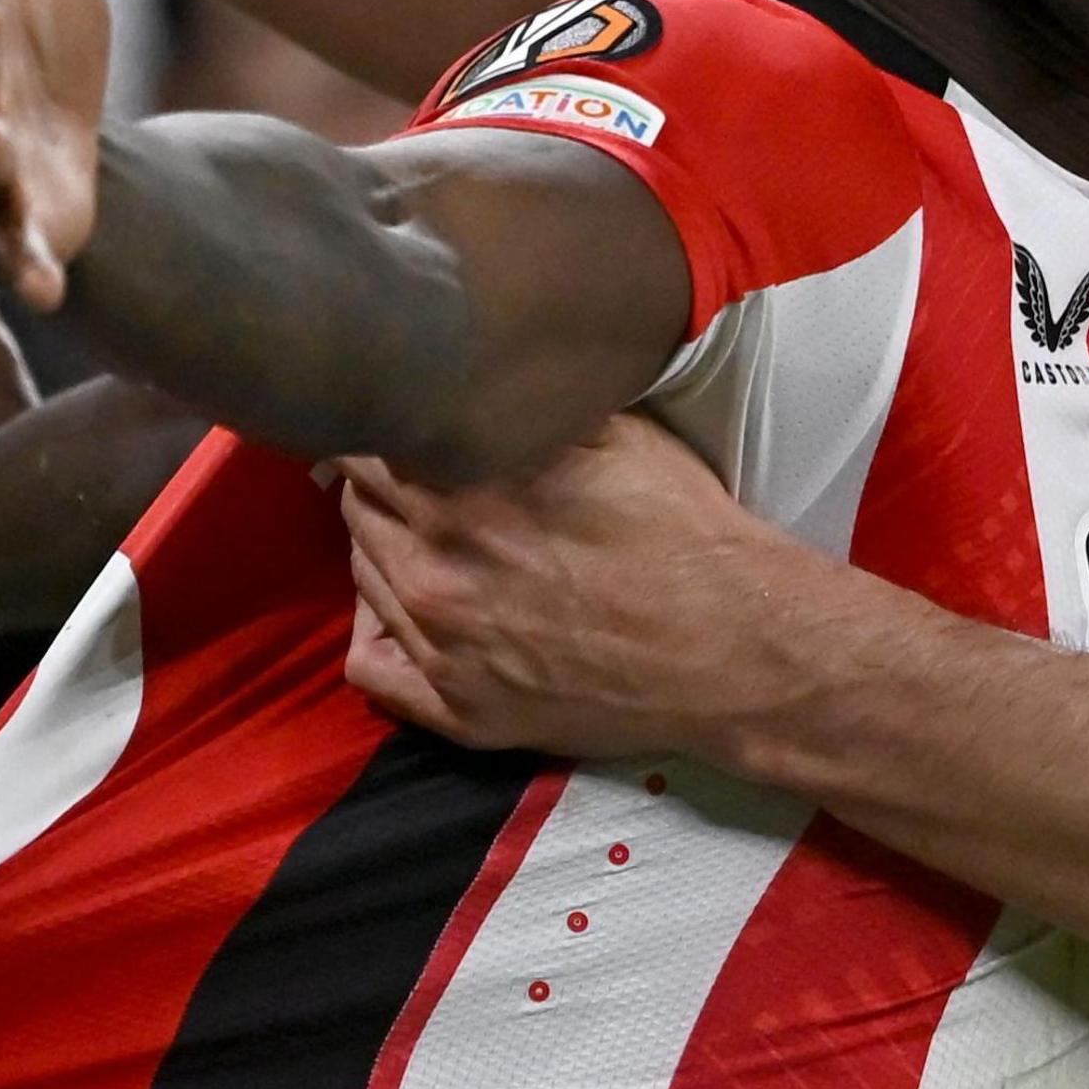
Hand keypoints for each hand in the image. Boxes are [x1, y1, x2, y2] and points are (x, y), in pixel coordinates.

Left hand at [338, 418, 791, 762]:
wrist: (731, 645)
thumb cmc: (682, 529)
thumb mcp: (614, 433)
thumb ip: (525, 408)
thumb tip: (465, 378)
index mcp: (465, 490)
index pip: (368, 444)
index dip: (386, 422)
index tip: (406, 417)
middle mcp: (435, 568)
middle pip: (357, 507)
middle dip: (380, 482)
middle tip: (419, 474)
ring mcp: (440, 646)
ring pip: (362, 576)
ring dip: (382, 546)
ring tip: (428, 536)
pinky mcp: (458, 710)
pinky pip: (368, 666)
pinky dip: (374, 629)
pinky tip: (407, 610)